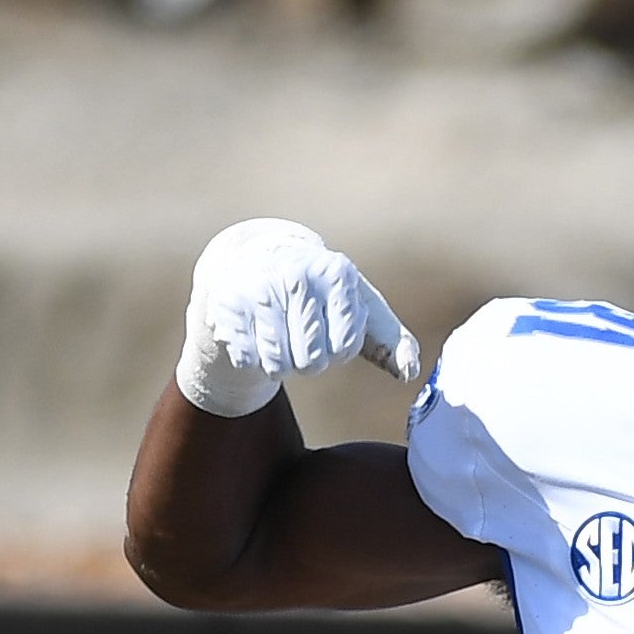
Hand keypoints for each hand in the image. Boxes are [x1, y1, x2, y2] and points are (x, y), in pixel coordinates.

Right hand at [175, 218, 420, 416]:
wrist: (259, 261)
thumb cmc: (321, 295)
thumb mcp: (360, 309)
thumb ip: (392, 343)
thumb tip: (409, 372)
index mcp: (337, 274)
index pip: (344, 347)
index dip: (338, 350)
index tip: (330, 331)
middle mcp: (296, 275)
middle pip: (311, 360)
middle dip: (309, 362)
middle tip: (302, 339)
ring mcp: (257, 287)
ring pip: (277, 364)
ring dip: (281, 365)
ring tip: (281, 340)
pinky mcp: (225, 303)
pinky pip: (245, 359)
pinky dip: (252, 360)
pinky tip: (255, 336)